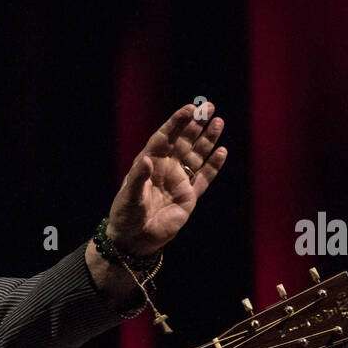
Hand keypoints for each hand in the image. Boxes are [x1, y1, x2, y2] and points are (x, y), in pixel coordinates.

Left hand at [105, 102, 226, 258]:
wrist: (134, 240)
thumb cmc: (126, 216)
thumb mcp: (128, 197)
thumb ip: (137, 178)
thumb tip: (147, 160)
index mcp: (150, 162)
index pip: (165, 136)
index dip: (177, 122)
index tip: (190, 108)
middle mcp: (166, 168)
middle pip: (184, 141)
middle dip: (196, 124)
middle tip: (209, 107)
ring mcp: (179, 181)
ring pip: (197, 155)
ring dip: (207, 139)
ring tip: (218, 122)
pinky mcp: (189, 197)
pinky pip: (204, 178)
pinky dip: (213, 166)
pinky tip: (222, 151)